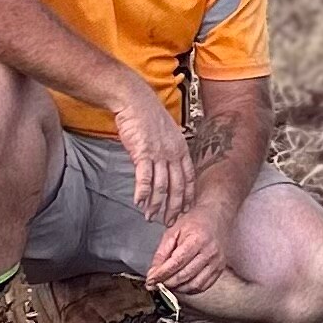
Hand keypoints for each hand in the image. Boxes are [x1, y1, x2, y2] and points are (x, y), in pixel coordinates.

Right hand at [113, 81, 194, 224]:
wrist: (134, 99)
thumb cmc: (147, 116)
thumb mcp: (165, 133)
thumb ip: (168, 151)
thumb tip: (165, 165)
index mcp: (181, 149)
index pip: (188, 178)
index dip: (188, 197)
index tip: (185, 210)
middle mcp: (173, 153)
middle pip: (177, 187)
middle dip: (174, 207)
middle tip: (169, 222)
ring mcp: (159, 153)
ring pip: (161, 186)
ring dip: (156, 204)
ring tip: (151, 217)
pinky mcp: (143, 152)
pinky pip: (144, 177)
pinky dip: (142, 192)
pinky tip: (139, 203)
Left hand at [147, 201, 230, 293]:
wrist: (216, 217)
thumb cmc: (194, 222)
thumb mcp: (173, 231)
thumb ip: (162, 253)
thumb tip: (153, 273)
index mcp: (197, 239)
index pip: (176, 263)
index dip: (162, 274)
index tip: (150, 280)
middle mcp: (209, 252)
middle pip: (185, 275)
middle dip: (167, 282)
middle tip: (156, 284)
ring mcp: (217, 262)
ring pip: (194, 284)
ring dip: (178, 288)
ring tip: (167, 285)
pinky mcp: (220, 269)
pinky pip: (204, 286)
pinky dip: (190, 289)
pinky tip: (180, 285)